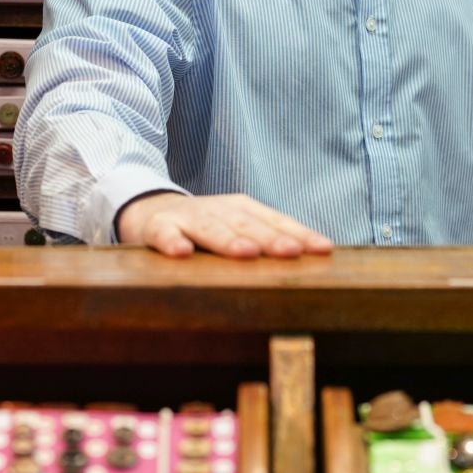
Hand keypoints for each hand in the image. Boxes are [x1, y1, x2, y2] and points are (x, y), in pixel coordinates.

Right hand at [116, 192, 335, 258]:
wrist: (149, 210)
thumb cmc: (204, 228)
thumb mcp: (236, 228)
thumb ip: (266, 241)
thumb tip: (313, 263)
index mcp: (242, 210)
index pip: (276, 222)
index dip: (300, 235)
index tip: (323, 249)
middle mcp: (219, 210)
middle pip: (247, 224)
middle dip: (271, 239)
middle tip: (291, 252)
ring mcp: (188, 217)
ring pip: (210, 228)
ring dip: (228, 240)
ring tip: (246, 253)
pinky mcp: (157, 226)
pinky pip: (164, 234)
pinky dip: (172, 242)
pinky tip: (181, 253)